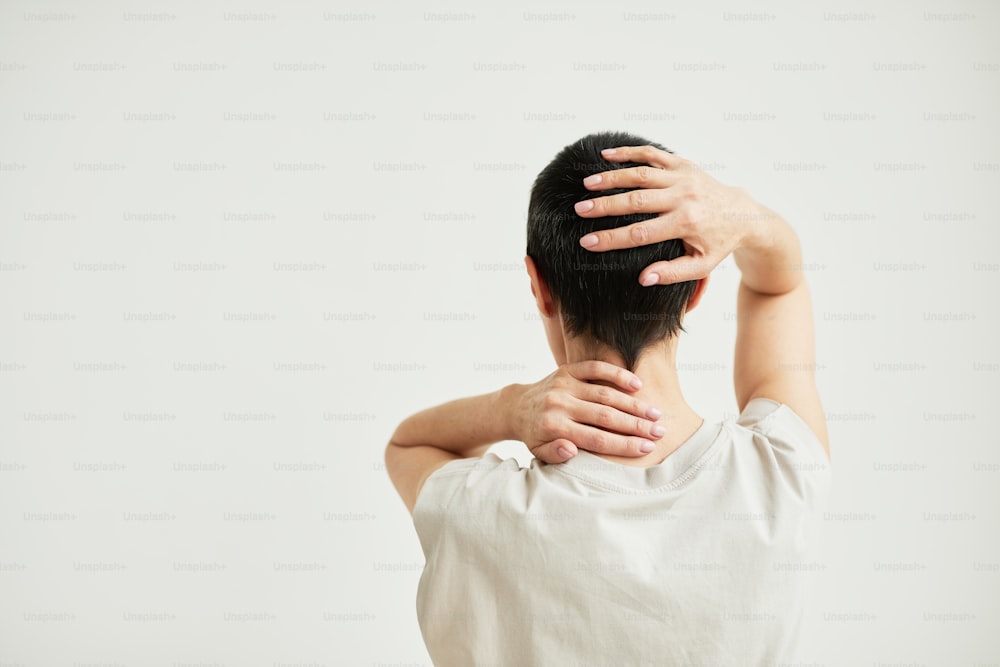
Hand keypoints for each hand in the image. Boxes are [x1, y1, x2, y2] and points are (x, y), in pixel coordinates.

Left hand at [509, 361, 664, 463]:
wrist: (515, 406)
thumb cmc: (534, 434)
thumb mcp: (539, 452)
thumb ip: (555, 454)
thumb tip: (572, 451)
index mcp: (554, 428)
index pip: (596, 439)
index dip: (624, 444)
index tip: (647, 448)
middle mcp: (560, 404)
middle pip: (605, 417)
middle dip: (636, 425)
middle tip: (660, 431)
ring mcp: (564, 384)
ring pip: (605, 394)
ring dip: (633, 403)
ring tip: (655, 413)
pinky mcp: (566, 370)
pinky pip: (594, 368)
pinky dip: (616, 374)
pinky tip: (637, 383)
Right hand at [574, 144, 769, 286]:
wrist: (743, 213)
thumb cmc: (717, 243)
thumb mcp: (701, 266)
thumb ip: (672, 274)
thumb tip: (643, 279)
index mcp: (687, 224)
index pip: (641, 233)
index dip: (611, 239)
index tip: (587, 243)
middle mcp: (684, 197)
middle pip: (636, 201)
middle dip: (605, 205)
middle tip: (579, 210)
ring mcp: (683, 177)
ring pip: (641, 174)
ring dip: (611, 177)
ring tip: (586, 184)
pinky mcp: (683, 164)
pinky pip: (652, 154)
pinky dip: (628, 153)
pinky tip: (605, 155)